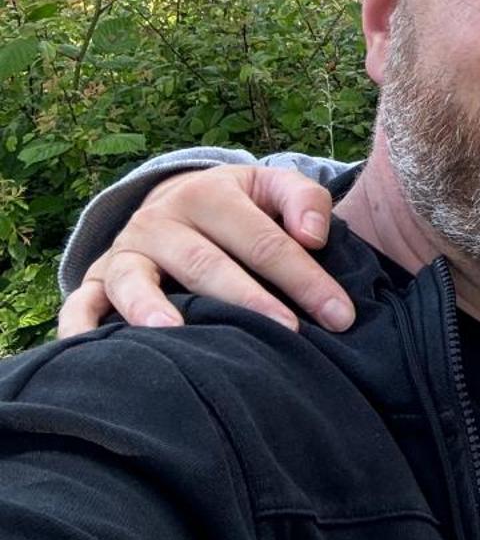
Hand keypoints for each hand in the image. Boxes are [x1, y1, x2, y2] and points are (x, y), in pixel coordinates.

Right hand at [56, 165, 353, 336]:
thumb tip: (313, 237)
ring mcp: (126, 250)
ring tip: (175, 335)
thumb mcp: (272, 187)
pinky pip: (79, 304)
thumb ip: (304, 201)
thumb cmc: (239, 205)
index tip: (340, 316)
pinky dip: (80, 327)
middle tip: (287, 335)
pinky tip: (91, 352)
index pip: (266, 241)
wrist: (175, 199)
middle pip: (207, 264)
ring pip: (137, 281)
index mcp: (212, 193)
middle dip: (249, 300)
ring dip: (151, 308)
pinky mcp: (97, 278)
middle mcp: (162, 219)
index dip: (306, 278)